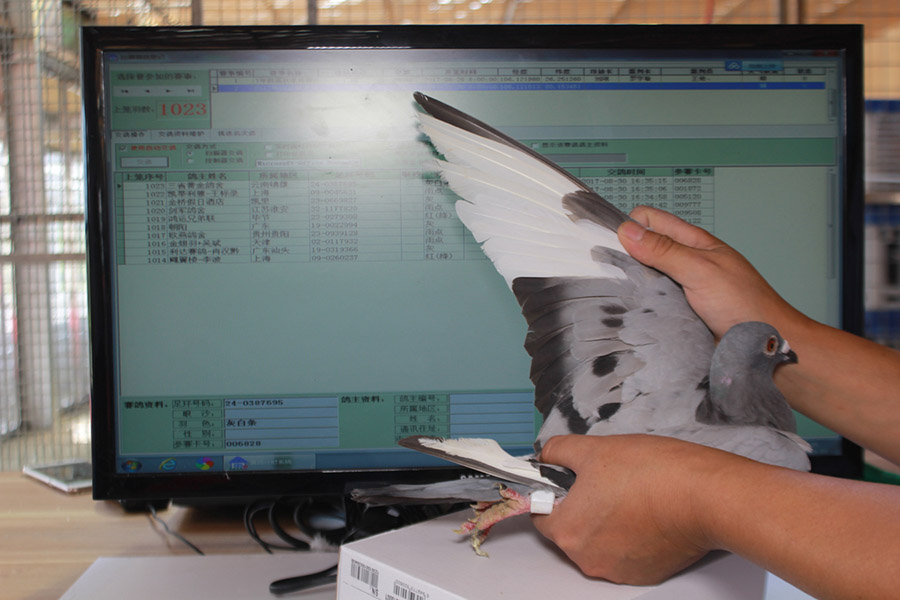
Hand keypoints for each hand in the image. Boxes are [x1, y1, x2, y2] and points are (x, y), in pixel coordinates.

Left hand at [531, 434, 729, 584]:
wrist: (705, 497)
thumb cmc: (652, 474)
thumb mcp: (593, 448)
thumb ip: (558, 451)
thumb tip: (548, 455)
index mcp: (567, 530)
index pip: (540, 511)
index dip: (552, 489)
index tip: (567, 477)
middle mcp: (587, 558)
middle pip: (569, 527)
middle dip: (582, 504)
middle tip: (605, 479)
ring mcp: (617, 570)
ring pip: (598, 540)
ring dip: (606, 520)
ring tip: (630, 492)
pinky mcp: (644, 573)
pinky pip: (625, 552)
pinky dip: (630, 534)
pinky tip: (646, 511)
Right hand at [617, 206, 803, 339]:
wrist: (764, 349)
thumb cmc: (744, 304)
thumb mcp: (700, 270)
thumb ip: (664, 250)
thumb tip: (626, 230)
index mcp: (693, 243)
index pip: (651, 220)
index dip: (630, 225)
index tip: (610, 244)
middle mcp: (685, 264)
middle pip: (644, 250)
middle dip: (625, 257)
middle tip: (608, 272)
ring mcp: (682, 290)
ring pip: (645, 280)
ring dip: (632, 286)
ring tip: (618, 295)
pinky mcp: (679, 315)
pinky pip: (652, 306)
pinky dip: (642, 308)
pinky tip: (633, 315)